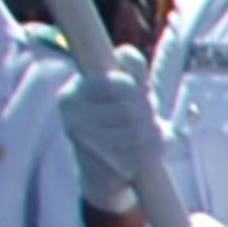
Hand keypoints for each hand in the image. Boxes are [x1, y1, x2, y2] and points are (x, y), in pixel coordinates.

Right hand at [58, 71, 158, 214]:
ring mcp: (89, 148)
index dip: (134, 86)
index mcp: (70, 96)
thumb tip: (129, 57)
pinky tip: (151, 143)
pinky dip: (157, 146)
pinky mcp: (107, 169)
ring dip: (154, 128)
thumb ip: (128, 65)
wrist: (102, 168)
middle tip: (148, 112)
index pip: (112, 83)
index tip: (139, 90)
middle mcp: (73, 122)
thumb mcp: (118, 86)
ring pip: (140, 131)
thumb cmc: (113, 116)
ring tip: (151, 127)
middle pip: (130, 109)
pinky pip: (146, 152)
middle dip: (147, 109)